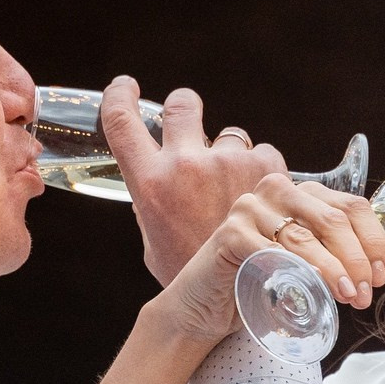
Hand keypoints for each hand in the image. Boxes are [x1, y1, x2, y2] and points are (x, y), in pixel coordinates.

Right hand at [104, 77, 289, 284]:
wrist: (242, 296)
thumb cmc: (192, 272)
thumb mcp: (155, 239)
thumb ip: (154, 202)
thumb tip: (158, 179)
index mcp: (150, 182)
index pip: (121, 121)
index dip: (119, 95)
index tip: (125, 87)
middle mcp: (184, 165)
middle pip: (181, 105)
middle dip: (184, 108)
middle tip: (190, 125)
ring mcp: (227, 163)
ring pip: (230, 135)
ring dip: (231, 155)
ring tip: (236, 194)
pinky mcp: (265, 167)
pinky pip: (264, 154)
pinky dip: (262, 172)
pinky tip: (262, 201)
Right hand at [146, 174, 384, 349]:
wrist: (207, 305)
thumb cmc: (260, 285)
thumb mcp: (305, 263)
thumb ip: (332, 254)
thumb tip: (374, 273)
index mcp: (302, 193)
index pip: (352, 206)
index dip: (373, 242)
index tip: (380, 276)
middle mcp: (277, 190)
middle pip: (333, 220)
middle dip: (356, 260)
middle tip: (364, 294)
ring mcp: (250, 208)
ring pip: (305, 237)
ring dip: (333, 270)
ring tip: (348, 296)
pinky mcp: (229, 233)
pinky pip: (270, 251)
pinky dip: (294, 270)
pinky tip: (309, 289)